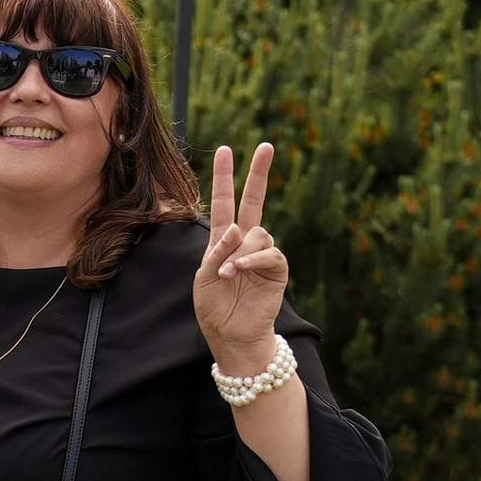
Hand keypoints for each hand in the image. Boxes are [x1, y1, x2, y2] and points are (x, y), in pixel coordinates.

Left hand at [192, 143, 288, 370]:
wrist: (232, 334)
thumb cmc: (215, 306)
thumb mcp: (204, 276)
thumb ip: (217, 250)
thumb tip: (236, 229)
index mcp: (223, 239)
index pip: (223, 201)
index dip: (223, 177)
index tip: (225, 149)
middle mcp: (245, 241)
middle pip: (254, 200)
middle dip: (259, 173)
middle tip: (266, 145)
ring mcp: (262, 254)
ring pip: (258, 232)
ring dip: (239, 251)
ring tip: (228, 273)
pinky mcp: (277, 269)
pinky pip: (269, 253)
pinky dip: (253, 259)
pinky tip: (240, 270)